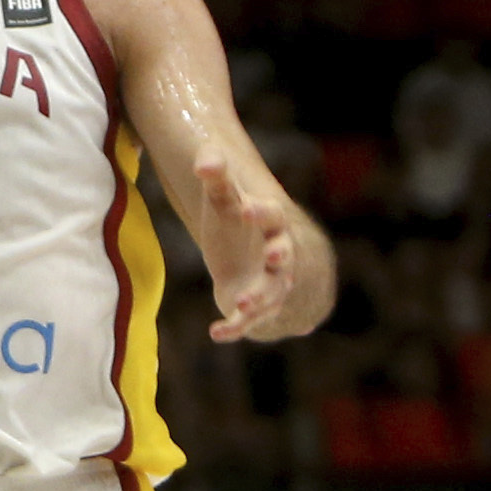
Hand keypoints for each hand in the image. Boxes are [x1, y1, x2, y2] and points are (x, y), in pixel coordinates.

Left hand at [191, 154, 302, 342]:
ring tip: (242, 304)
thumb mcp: (222, 198)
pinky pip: (247, 323)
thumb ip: (215, 177)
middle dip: (281, 257)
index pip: (273, 216)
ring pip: (271, 295)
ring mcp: (269, 285)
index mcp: (272, 224)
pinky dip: (234, 329)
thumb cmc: (234, 222)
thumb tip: (205, 157)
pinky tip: (216, 333)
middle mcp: (278, 256)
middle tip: (275, 256)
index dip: (262, 212)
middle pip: (285, 258)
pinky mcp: (253, 309)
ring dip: (259, 300)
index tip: (247, 207)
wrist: (242, 256)